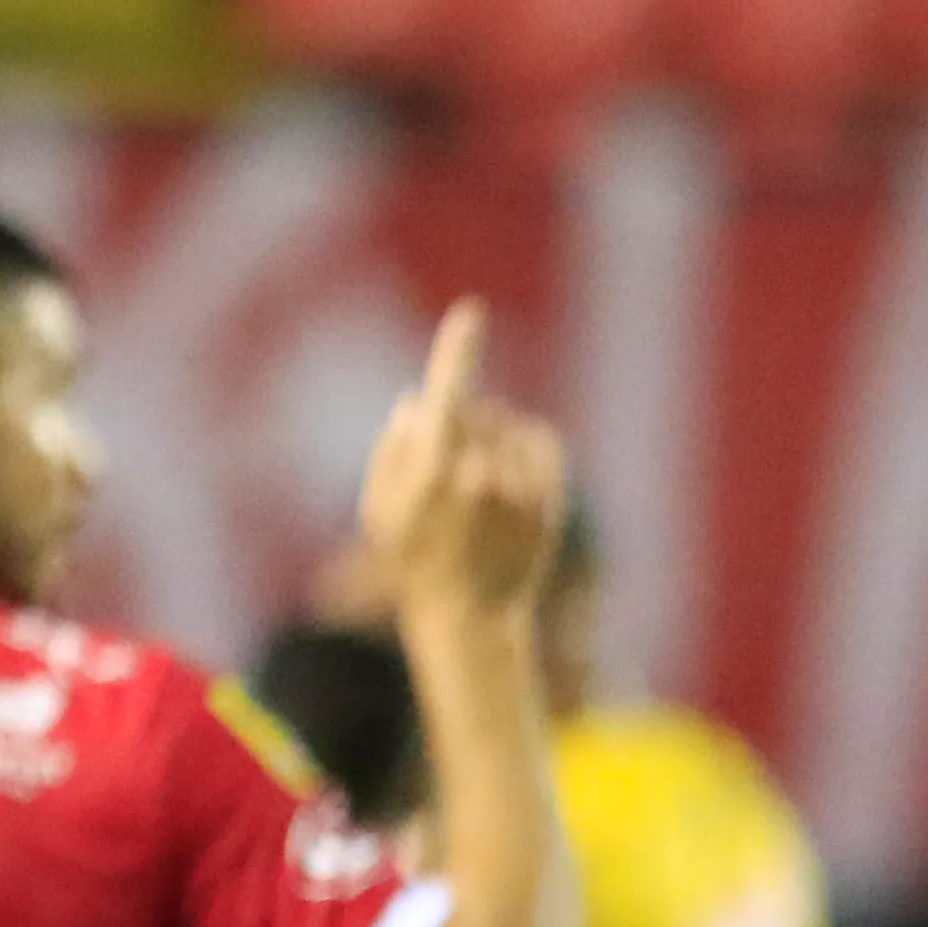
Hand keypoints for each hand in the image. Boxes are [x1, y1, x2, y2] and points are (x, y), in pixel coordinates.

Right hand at [357, 300, 568, 618]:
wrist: (470, 614)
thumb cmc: (411, 560)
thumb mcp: (379, 509)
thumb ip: (392, 450)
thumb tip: (417, 401)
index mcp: (430, 470)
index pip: (446, 393)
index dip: (457, 350)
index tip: (471, 312)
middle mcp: (479, 471)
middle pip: (472, 409)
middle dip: (457, 422)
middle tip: (445, 473)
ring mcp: (518, 484)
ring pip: (506, 425)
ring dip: (491, 439)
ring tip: (477, 488)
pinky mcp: (549, 494)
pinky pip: (538, 439)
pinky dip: (524, 446)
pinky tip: (508, 478)